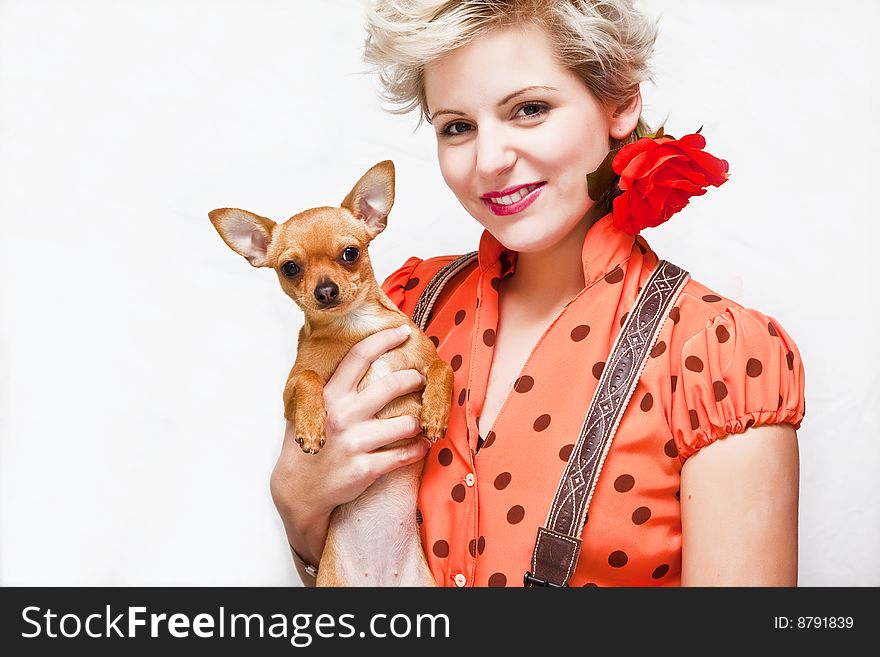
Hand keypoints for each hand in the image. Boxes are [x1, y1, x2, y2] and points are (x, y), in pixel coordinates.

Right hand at [270, 325, 430, 569]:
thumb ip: (328, 388)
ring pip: (406, 423)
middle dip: (414, 380)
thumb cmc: (307, 446)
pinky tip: (421, 445)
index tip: (404, 332)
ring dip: (419, 421)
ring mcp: (355, 443)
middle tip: (422, 380)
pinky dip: (418, 449)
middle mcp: (343, 416)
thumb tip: (352, 358)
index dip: (384, 340)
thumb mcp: (309, 411)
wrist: (298, 491)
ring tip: (421, 420)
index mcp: (329, 396)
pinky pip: (404, 455)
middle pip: (391, 385)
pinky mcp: (365, 469)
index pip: (359, 357)